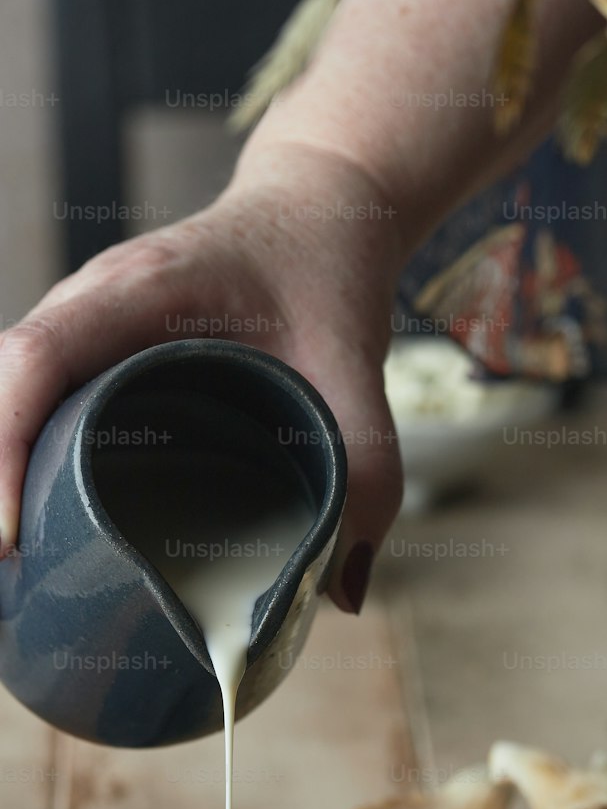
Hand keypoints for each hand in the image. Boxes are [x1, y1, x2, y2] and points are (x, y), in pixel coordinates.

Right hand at [0, 141, 402, 612]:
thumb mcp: (357, 369)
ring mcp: (86, 322)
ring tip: (20, 558)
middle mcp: (93, 300)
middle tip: (13, 568)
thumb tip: (343, 594)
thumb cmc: (327, 275)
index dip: (5, 442)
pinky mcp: (97, 348)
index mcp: (142, 289)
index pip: (38, 358)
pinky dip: (29, 455)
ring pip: (14, 394)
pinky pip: (41, 399)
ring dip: (7, 466)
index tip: (12, 531)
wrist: (318, 214)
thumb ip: (369, 473)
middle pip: (6, 384)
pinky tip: (45, 521)